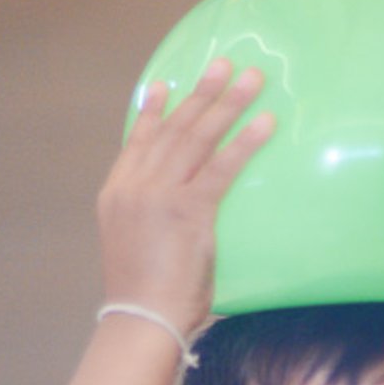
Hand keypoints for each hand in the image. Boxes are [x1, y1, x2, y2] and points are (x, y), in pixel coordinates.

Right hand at [96, 59, 272, 336]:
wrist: (141, 319)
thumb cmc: (146, 301)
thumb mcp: (139, 252)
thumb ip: (154, 229)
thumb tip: (179, 233)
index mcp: (118, 194)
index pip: (137, 143)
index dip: (153, 112)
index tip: (163, 86)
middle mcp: (135, 186)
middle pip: (174, 129)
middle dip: (202, 94)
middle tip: (224, 65)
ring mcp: (159, 194)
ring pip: (198, 137)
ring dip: (228, 104)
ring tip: (252, 80)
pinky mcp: (188, 209)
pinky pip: (222, 167)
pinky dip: (245, 142)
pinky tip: (265, 123)